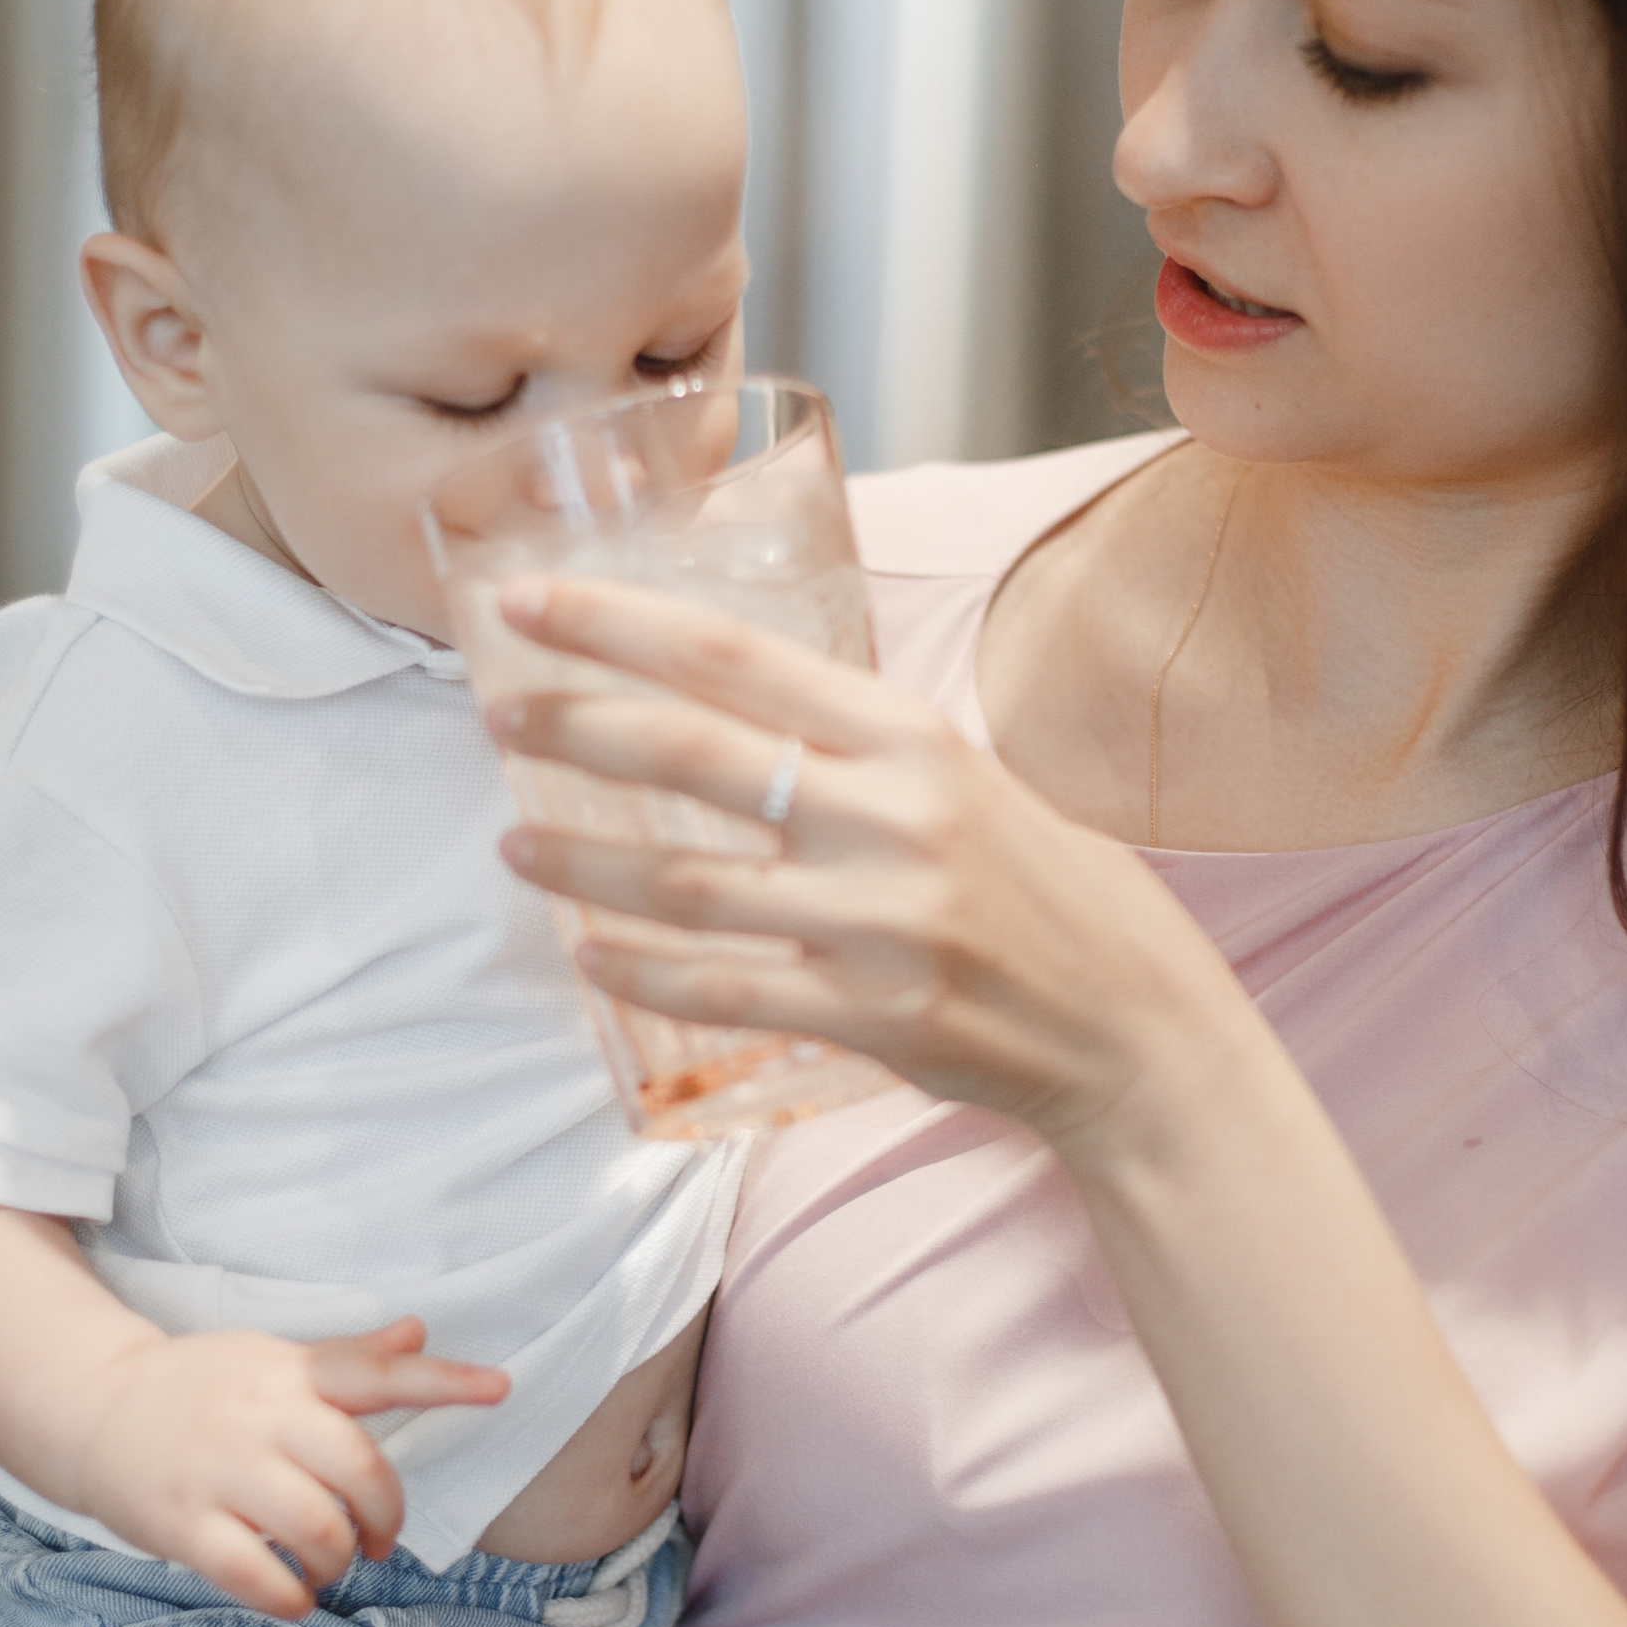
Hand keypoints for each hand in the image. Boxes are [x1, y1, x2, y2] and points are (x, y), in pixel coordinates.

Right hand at [68, 1316, 506, 1613]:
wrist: (90, 1409)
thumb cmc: (201, 1388)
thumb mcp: (272, 1359)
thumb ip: (349, 1358)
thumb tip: (420, 1330)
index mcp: (289, 1374)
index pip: (375, 1372)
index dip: (443, 1380)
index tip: (500, 1387)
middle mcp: (260, 1418)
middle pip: (357, 1467)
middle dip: (386, 1515)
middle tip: (380, 1537)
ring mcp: (219, 1473)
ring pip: (313, 1527)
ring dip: (340, 1559)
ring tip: (333, 1563)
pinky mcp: (182, 1525)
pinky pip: (253, 1575)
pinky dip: (290, 1597)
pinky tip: (296, 1595)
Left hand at [485, 575, 1246, 1155]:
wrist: (1132, 1023)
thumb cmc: (1044, 888)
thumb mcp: (963, 776)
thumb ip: (853, 744)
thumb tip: (726, 699)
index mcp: (910, 735)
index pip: (734, 656)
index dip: (616, 625)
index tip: (526, 603)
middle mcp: (893, 816)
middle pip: (694, 752)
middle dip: (576, 723)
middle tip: (494, 711)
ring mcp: (879, 920)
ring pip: (686, 884)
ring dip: (581, 862)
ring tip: (511, 842)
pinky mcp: (870, 1013)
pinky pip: (724, 988)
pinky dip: (644, 975)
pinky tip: (590, 955)